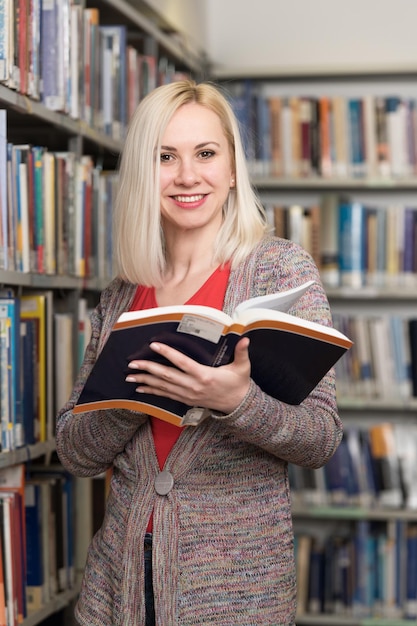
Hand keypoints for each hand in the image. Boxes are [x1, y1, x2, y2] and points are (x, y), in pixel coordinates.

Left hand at [125, 337, 250, 414]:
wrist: (238, 405)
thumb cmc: (239, 383)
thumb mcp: (242, 367)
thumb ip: (242, 353)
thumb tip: (245, 339)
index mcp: (204, 375)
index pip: (182, 362)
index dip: (167, 353)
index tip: (154, 345)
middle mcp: (193, 386)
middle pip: (166, 376)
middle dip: (148, 369)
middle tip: (132, 363)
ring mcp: (188, 395)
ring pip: (162, 386)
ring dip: (145, 380)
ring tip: (130, 375)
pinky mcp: (186, 400)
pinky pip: (165, 395)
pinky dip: (152, 391)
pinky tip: (140, 387)